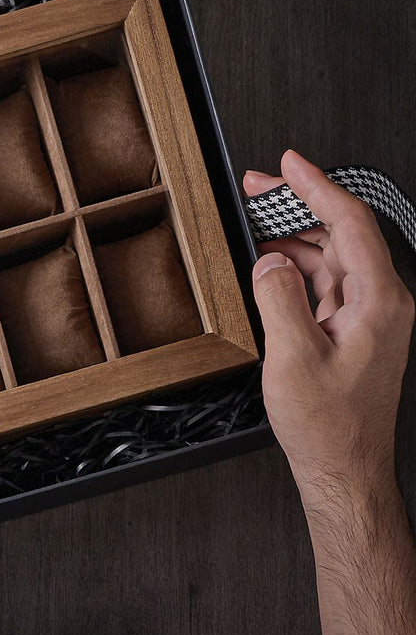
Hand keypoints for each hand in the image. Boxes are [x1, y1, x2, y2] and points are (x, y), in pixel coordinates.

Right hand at [244, 151, 413, 511]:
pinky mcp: (353, 329)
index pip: (351, 223)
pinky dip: (294, 265)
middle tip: (257, 186)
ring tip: (253, 222)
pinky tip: (267, 262)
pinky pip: (324, 280)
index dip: (317, 186)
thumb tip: (269, 260)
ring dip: (292, 235)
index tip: (289, 163)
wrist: (344, 471)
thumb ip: (279, 299)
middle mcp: (381, 303)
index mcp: (380, 302)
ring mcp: (369, 316)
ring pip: (331, 255)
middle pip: (341, 232)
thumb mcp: (293, 359)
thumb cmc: (329, 426)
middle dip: (297, 204)